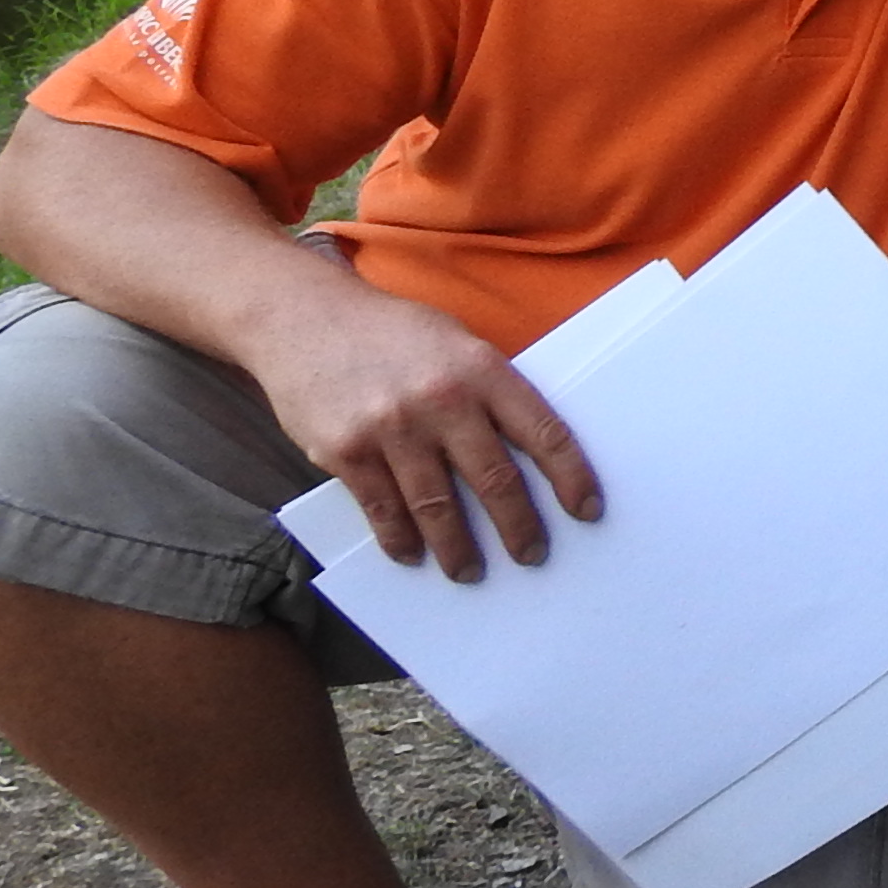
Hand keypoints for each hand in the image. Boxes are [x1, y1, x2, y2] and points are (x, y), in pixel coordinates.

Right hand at [238, 276, 604, 580]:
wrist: (300, 315)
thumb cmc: (391, 334)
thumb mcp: (454, 343)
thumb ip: (487, 392)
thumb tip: (528, 454)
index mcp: (481, 369)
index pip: (543, 431)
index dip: (570, 476)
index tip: (586, 510)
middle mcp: (441, 399)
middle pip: (495, 480)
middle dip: (519, 527)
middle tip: (532, 555)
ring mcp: (391, 428)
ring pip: (438, 507)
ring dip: (459, 549)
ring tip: (471, 571)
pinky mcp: (346, 451)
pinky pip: (383, 509)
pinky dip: (401, 539)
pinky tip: (413, 554)